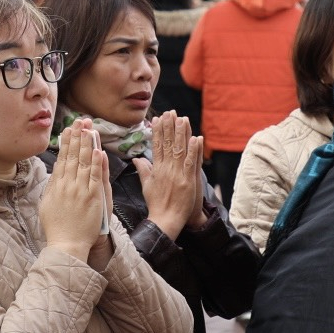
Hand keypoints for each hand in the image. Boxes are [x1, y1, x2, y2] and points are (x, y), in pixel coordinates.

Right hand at [41, 119, 111, 260]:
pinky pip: (94, 176)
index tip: (69, 129)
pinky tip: (97, 149)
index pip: (62, 159)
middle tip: (80, 121)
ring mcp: (79, 191)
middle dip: (77, 137)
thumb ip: (52, 186)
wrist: (66, 245)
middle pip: (72, 156)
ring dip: (86, 144)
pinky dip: (96, 163)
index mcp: (56, 186)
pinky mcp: (92, 198)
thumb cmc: (57, 227)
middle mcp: (67, 185)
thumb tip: (56, 170)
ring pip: (83, 163)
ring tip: (89, 128)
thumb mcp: (47, 204)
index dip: (66, 143)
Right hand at [133, 112, 206, 239]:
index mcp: (156, 169)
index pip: (157, 146)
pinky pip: (191, 162)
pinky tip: (196, 138)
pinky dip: (194, 150)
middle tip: (170, 112)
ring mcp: (177, 174)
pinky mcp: (187, 180)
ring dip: (181, 133)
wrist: (164, 220)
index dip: (158, 131)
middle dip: (169, 127)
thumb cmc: (156, 205)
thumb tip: (137, 158)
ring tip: (182, 118)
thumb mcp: (146, 185)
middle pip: (168, 144)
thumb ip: (143, 170)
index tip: (157, 118)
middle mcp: (166, 169)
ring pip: (179, 150)